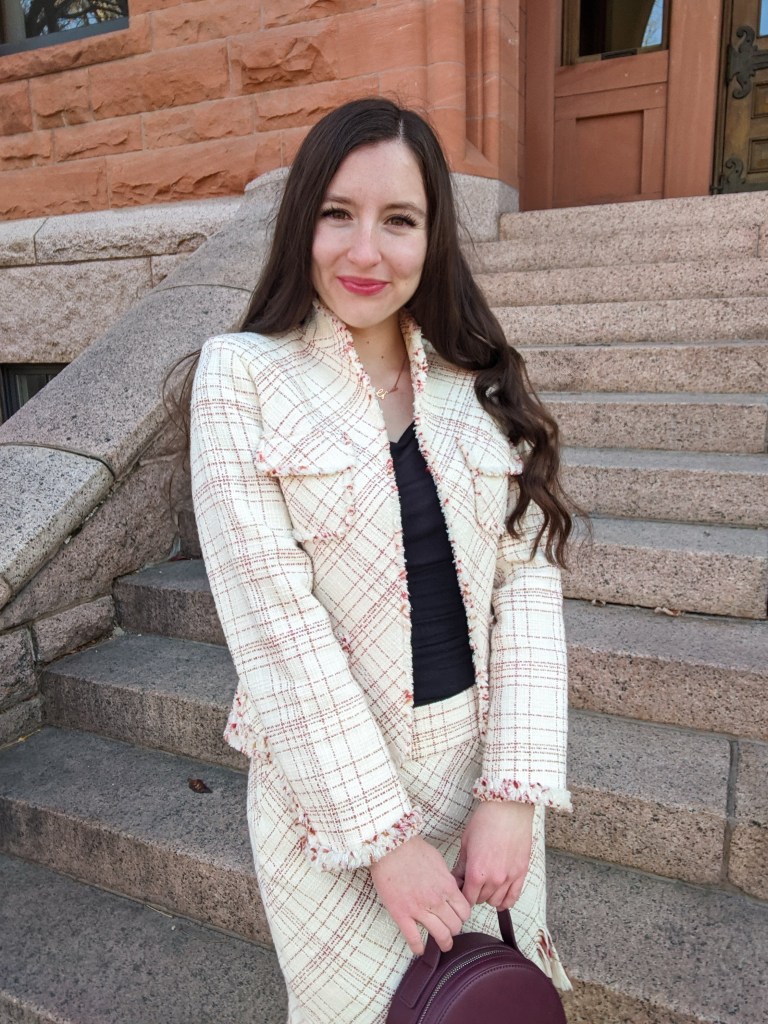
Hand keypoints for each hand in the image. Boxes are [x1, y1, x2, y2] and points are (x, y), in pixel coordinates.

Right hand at [369, 837, 471, 954]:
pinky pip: (413, 938)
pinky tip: (419, 949)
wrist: (389, 847)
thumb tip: (452, 888)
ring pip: (440, 935)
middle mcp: (436, 900)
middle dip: (454, 929)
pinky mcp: (401, 914)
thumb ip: (447, 878)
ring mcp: (419, 909)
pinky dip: (418, 947)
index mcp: (447, 886)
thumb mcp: (438, 860)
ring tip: (443, 944)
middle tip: (450, 929)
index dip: (463, 916)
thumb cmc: (413, 849)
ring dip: (444, 942)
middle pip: (455, 926)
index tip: (458, 917)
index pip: (465, 912)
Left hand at [452, 801, 534, 909]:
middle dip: (474, 893)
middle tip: (472, 882)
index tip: (461, 889)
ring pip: (496, 901)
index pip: (467, 898)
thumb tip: (456, 879)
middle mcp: (494, 879)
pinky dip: (506, 901)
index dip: (462, 895)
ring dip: (489, 897)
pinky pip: (514, 897)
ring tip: (485, 886)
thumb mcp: (466, 842)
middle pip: (481, 900)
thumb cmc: (485, 821)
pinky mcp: (522, 873)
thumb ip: (461, 865)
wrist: (508, 809)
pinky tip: (500, 898)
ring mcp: (509, 878)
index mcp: (477, 872)